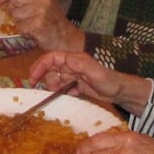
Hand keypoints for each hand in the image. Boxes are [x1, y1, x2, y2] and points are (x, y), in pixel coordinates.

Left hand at [0, 0, 81, 52]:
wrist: (65, 37)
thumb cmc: (48, 21)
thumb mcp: (39, 3)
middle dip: (12, 9)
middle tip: (21, 17)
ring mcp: (42, 10)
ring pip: (15, 13)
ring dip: (19, 22)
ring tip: (31, 24)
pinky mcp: (38, 24)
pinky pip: (20, 26)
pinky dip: (23, 31)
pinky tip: (33, 31)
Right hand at [27, 50, 151, 112]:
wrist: (120, 92)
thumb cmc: (110, 81)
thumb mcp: (96, 73)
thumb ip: (81, 66)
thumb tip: (65, 60)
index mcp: (75, 59)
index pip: (52, 58)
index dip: (40, 65)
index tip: (33, 77)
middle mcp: (73, 65)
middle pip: (51, 69)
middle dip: (44, 78)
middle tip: (41, 90)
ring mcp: (74, 75)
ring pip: (56, 79)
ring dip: (55, 87)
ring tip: (62, 94)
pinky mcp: (77, 84)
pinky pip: (64, 87)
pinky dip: (63, 92)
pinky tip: (71, 95)